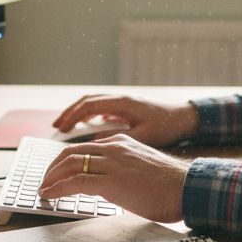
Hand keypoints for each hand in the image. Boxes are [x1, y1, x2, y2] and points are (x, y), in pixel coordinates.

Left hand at [38, 134, 188, 222]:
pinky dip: (57, 189)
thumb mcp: (141, 168)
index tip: (56, 172)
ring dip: (50, 179)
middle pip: (70, 152)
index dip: (65, 161)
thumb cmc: (169, 185)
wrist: (186, 189)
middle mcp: (113, 148)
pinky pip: (75, 182)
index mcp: (121, 142)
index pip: (84, 147)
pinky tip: (49, 196)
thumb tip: (107, 184)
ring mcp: (112, 163)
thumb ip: (123, 169)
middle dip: (52, 168)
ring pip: (69, 165)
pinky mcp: (111, 181)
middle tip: (44, 182)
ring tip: (43, 191)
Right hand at [52, 95, 197, 146]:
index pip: (90, 106)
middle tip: (56, 126)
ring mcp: (123, 102)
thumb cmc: (167, 126)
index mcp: (123, 103)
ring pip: (94, 102)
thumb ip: (120, 140)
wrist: (186, 118)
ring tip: (65, 126)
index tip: (61, 128)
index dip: (73, 117)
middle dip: (70, 113)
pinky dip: (91, 114)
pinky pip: (103, 107)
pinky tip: (87, 126)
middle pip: (87, 101)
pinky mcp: (127, 107)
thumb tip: (96, 143)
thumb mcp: (144, 136)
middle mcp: (121, 99)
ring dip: (78, 112)